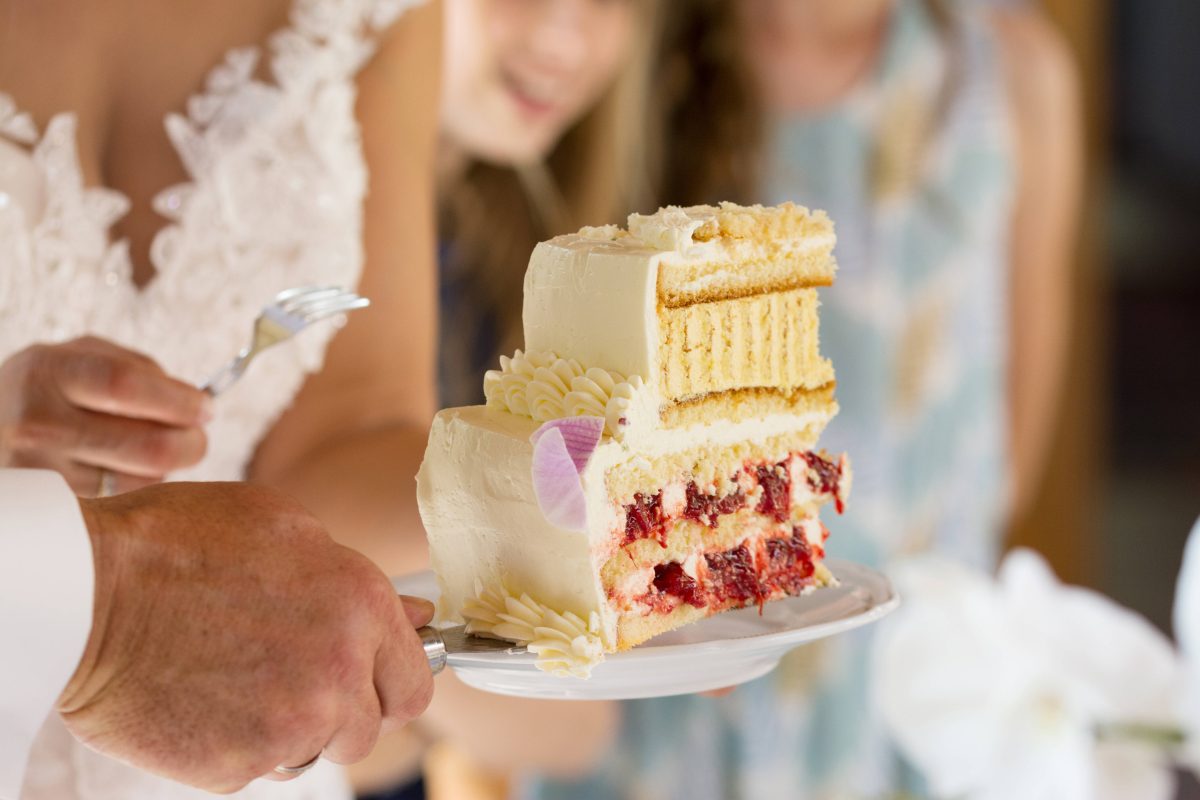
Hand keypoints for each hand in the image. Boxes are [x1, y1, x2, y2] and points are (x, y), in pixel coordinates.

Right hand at [0, 337, 210, 495]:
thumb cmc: (50, 387)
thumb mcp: (81, 356)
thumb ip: (140, 369)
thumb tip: (196, 403)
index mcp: (50, 373)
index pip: (126, 387)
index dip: (178, 401)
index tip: (206, 408)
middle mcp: (39, 424)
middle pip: (146, 446)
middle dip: (190, 442)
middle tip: (197, 436)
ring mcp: (42, 472)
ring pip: (141, 481)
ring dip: (168, 467)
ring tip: (158, 448)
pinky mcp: (53, 506)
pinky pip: (122, 502)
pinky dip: (142, 486)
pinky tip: (130, 469)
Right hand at [59, 482, 434, 792]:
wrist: (86, 593)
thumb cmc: (180, 545)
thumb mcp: (284, 527)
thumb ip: (357, 579)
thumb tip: (414, 616)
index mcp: (361, 606)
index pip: (416, 681)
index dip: (392, 680)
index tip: (370, 677)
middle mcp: (337, 672)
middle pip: (371, 728)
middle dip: (344, 710)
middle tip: (295, 678)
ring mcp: (288, 727)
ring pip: (316, 751)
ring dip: (292, 729)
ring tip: (242, 680)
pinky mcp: (235, 768)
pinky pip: (258, 768)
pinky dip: (238, 745)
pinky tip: (207, 698)